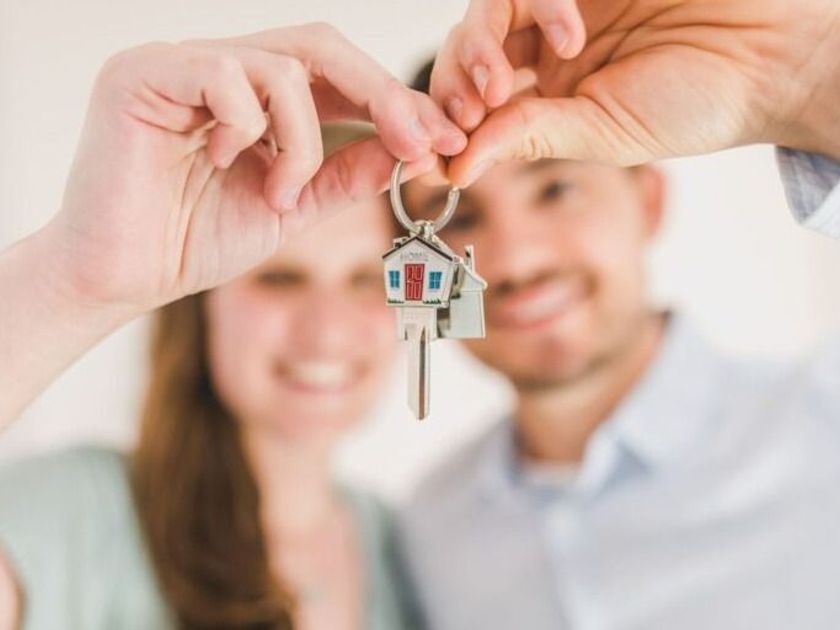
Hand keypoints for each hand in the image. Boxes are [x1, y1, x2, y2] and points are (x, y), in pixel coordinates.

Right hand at [50, 24, 466, 311]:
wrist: (123, 278)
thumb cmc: (195, 241)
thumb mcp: (293, 207)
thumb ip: (345, 175)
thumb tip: (407, 148)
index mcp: (254, 96)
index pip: (336, 74)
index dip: (393, 102)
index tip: (441, 141)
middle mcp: (220, 68)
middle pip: (321, 47)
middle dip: (381, 96)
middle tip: (418, 142)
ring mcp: (181, 64)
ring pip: (282, 67)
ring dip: (303, 141)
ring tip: (280, 194)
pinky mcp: (144, 73)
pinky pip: (225, 76)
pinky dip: (248, 128)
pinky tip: (223, 164)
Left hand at [432, 0, 839, 185]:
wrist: (767, 57)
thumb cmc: (694, 105)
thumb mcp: (600, 134)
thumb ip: (528, 138)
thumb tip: (454, 168)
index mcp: (546, 99)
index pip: (474, 105)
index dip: (446, 123)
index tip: (435, 152)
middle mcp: (545, 52)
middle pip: (466, 54)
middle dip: (452, 85)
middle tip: (467, 111)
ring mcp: (561, 9)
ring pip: (487, 12)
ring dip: (480, 47)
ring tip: (500, 85)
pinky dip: (539, 4)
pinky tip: (571, 34)